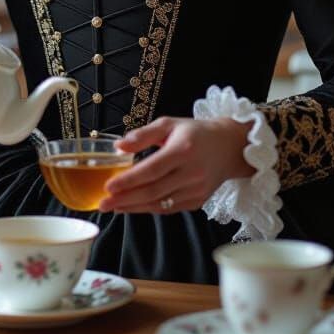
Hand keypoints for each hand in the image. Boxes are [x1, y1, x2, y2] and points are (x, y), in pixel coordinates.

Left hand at [98, 116, 252, 214]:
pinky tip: (133, 206)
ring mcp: (196, 190)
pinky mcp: (198, 201)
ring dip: (134, 207)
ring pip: (160, 203)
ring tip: (113, 206)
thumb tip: (118, 146)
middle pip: (153, 191)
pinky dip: (149, 209)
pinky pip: (169, 208)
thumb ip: (143, 135)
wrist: (230, 147)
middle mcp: (191, 172)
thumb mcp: (170, 124)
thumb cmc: (196, 133)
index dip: (129, 180)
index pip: (151, 170)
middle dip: (125, 199)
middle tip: (103, 203)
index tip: (108, 186)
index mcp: (183, 150)